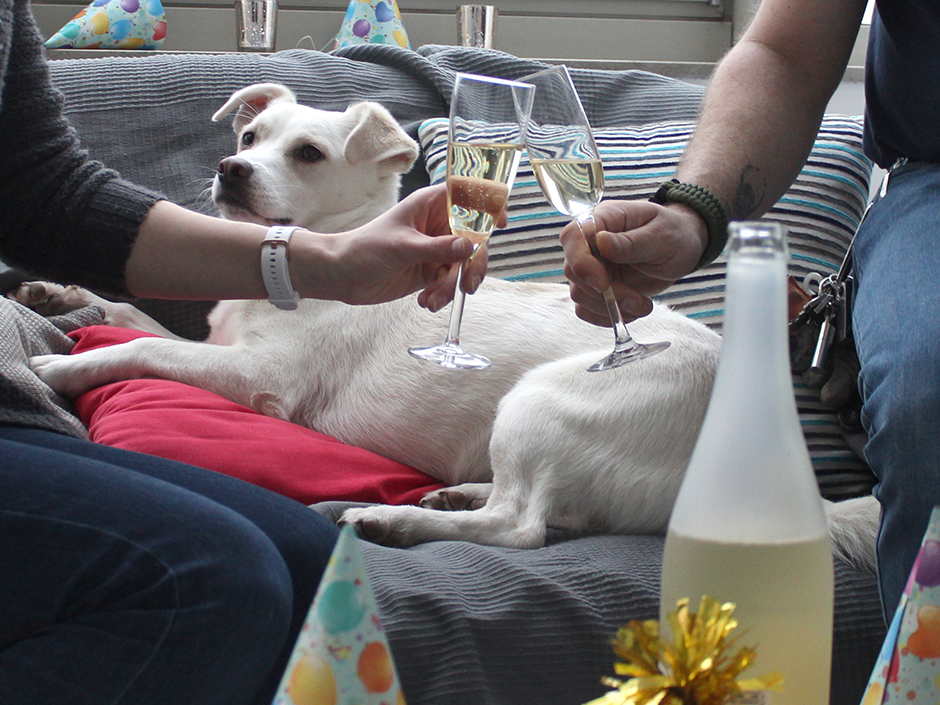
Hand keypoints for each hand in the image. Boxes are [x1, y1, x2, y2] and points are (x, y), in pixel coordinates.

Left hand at [323, 183, 505, 307]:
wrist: (341, 276)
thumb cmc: (364, 248)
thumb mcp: (403, 247)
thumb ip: (438, 248)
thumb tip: (470, 248)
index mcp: (431, 205)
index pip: (469, 195)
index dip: (488, 204)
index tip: (499, 223)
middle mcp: (438, 225)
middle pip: (475, 239)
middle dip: (473, 265)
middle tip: (467, 285)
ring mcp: (437, 249)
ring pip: (464, 266)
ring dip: (453, 286)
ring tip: (432, 299)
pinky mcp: (431, 272)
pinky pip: (450, 283)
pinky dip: (443, 295)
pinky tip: (426, 302)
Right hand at [560, 200, 706, 325]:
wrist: (683, 248)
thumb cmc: (674, 233)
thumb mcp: (662, 236)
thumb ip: (631, 242)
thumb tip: (601, 241)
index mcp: (603, 218)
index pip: (573, 237)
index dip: (582, 263)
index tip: (603, 285)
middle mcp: (590, 242)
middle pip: (574, 271)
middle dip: (604, 293)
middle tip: (637, 300)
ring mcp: (591, 266)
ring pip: (579, 294)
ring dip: (610, 308)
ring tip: (642, 305)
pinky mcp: (596, 287)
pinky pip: (587, 308)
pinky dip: (607, 316)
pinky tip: (631, 310)